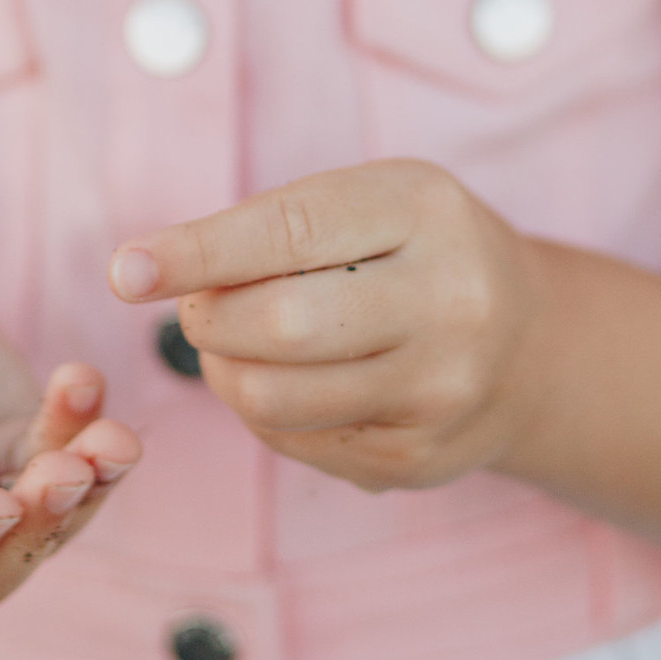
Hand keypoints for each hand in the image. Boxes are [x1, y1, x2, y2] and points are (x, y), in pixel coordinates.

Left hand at [109, 161, 543, 491]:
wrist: (533, 346)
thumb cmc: (420, 249)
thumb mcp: (373, 199)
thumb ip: (277, 225)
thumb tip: (154, 271)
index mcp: (426, 212)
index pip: (290, 233)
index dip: (198, 252)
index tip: (127, 268)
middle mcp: (448, 303)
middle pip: (278, 326)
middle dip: (208, 316)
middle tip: (196, 304)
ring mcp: (440, 392)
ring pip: (275, 398)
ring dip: (223, 368)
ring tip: (236, 339)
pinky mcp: (419, 460)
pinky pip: (296, 441)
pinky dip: (264, 407)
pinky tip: (291, 377)